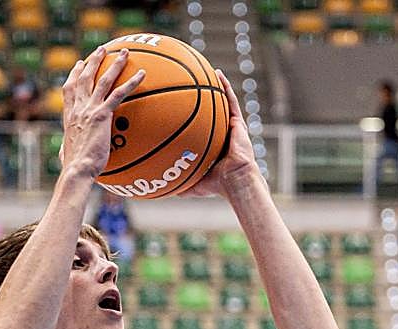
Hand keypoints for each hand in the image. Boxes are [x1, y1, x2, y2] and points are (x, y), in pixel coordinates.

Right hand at [59, 46, 145, 178]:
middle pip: (85, 77)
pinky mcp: (101, 115)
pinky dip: (131, 82)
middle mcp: (78, 108)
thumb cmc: (74, 168)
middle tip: (101, 49)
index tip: (80, 64)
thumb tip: (67, 156)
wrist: (77, 169)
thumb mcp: (68, 154)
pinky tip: (142, 75)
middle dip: (93, 61)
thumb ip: (69, 149)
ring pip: (102, 80)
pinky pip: (119, 94)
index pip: (70, 89)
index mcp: (70, 116)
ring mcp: (89, 110)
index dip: (75, 74)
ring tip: (124, 53)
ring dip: (114, 64)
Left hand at [180, 70, 259, 197]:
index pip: (198, 126)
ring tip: (204, 70)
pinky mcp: (238, 124)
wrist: (235, 182)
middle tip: (188, 82)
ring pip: (221, 102)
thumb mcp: (192, 183)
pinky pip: (231, 101)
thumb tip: (160, 189)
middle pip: (209, 110)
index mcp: (211, 144)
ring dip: (214, 86)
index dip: (191, 116)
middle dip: (201, 97)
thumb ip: (178, 183)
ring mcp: (230, 127)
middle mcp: (221, 133)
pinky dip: (225, 87)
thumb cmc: (217, 185)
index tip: (178, 105)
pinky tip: (218, 74)